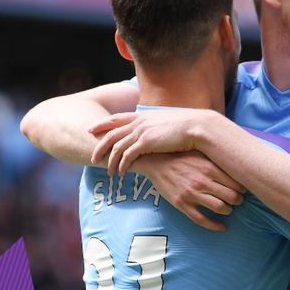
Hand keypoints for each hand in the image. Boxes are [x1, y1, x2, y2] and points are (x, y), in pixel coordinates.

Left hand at [89, 109, 213, 174]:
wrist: (197, 127)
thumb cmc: (189, 126)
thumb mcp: (169, 122)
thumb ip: (159, 126)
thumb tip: (158, 132)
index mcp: (144, 115)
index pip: (117, 118)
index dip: (103, 124)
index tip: (92, 129)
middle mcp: (139, 122)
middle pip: (111, 133)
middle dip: (100, 146)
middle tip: (92, 157)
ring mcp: (141, 131)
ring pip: (116, 147)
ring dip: (110, 161)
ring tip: (109, 172)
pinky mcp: (145, 143)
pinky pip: (127, 156)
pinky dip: (122, 165)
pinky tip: (121, 173)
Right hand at [133, 151, 246, 231]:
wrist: (155, 161)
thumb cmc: (181, 155)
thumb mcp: (200, 152)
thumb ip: (216, 159)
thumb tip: (236, 164)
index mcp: (209, 168)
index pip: (236, 183)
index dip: (243, 189)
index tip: (243, 190)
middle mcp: (203, 181)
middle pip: (231, 197)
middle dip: (238, 201)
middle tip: (238, 200)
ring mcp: (192, 194)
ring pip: (220, 208)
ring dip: (228, 210)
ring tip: (228, 209)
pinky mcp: (182, 204)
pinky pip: (202, 219)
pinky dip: (215, 226)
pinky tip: (222, 227)